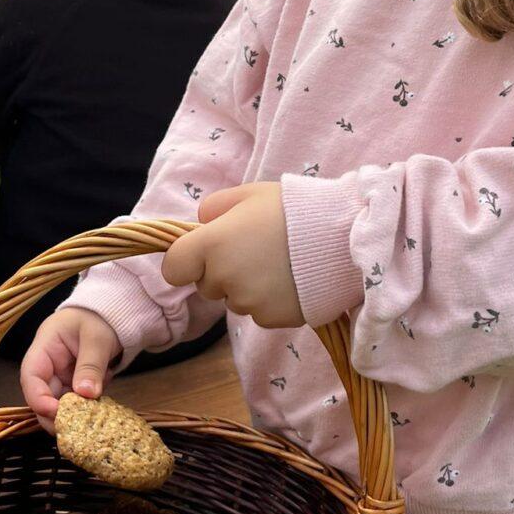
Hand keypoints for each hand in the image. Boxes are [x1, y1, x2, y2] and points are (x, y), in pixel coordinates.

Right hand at [21, 307, 122, 426]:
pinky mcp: (73, 386)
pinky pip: (74, 404)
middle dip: (55, 416)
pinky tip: (100, 410)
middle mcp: (48, 366)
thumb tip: (86, 394)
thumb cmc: (99, 318)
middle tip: (74, 430)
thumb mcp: (97, 338)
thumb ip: (91, 365)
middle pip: (41, 396)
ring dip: (73, 416)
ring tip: (91, 421)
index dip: (38, 398)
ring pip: (58, 404)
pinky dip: (85, 410)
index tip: (56, 412)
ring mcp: (60, 377)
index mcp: (45, 348)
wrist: (110, 315)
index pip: (31, 377)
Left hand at [162, 182, 302, 328]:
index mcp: (211, 245)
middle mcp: (223, 278)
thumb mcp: (249, 194)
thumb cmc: (292, 208)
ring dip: (247, 288)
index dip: (186, 262)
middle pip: (207, 285)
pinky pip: (260, 313)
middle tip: (255, 251)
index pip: (173, 268)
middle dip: (222, 273)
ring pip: (235, 301)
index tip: (204, 254)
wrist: (340, 236)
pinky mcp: (272, 319)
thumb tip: (201, 224)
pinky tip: (291, 281)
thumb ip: (215, 207)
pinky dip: (271, 302)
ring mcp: (248, 302)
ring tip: (279, 265)